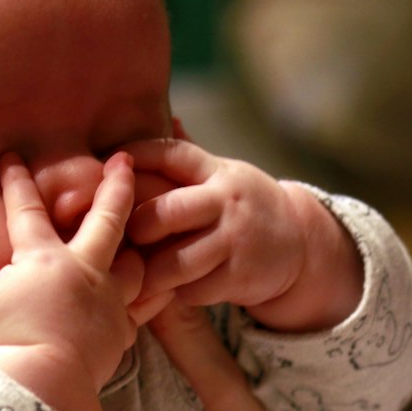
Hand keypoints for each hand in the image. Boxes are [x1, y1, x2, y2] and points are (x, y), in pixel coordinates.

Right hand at [0, 152, 141, 410]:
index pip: (27, 210)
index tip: (13, 157)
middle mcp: (84, 271)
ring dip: (140, 246)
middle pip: (107, 220)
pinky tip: (161, 288)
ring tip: (148, 234)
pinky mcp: (122, 330)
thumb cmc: (6, 340)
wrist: (45, 382)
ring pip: (135, 263)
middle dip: (115, 186)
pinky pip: (146, 307)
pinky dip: (154, 295)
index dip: (18, 182)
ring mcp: (108, 300)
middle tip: (123, 159)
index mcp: (44, 258)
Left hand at [126, 138, 362, 331]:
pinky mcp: (240, 276)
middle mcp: (227, 201)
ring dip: (150, 272)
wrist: (300, 245)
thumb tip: (166, 117)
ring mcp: (235, 240)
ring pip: (176, 261)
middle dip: (136, 226)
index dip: (137, 156)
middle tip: (118, 237)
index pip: (171, 153)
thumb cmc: (245, 207)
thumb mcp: (224, 175)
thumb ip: (190, 159)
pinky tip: (166, 291)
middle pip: (166, 212)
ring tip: (134, 275)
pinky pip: (193, 289)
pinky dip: (175, 293)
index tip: (111, 166)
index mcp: (218, 171)